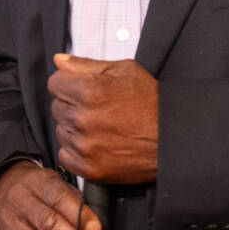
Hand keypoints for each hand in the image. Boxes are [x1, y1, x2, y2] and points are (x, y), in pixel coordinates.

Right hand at [0, 162, 101, 229]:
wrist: (3, 192)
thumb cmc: (38, 192)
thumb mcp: (56, 183)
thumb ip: (74, 200)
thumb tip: (95, 227)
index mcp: (36, 183)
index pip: (57, 197)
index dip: (78, 214)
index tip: (96, 229)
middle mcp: (19, 202)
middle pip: (46, 223)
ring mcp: (8, 225)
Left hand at [49, 54, 158, 183]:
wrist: (173, 138)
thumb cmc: (152, 103)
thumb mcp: (124, 71)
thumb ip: (86, 65)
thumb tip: (59, 61)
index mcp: (88, 91)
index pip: (54, 83)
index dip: (69, 83)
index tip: (82, 89)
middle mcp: (83, 119)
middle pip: (57, 107)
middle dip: (73, 105)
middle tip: (99, 108)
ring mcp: (86, 146)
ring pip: (61, 131)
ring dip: (74, 128)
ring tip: (101, 126)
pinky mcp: (90, 168)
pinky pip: (65, 155)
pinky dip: (77, 150)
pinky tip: (97, 143)